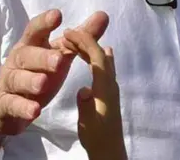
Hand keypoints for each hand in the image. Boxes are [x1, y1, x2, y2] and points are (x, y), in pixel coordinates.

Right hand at [0, 10, 108, 136]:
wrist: (5, 103)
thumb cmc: (37, 71)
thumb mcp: (59, 54)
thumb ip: (80, 38)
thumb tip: (103, 15)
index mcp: (30, 44)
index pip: (35, 29)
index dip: (45, 22)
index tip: (57, 15)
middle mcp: (17, 60)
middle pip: (26, 55)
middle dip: (42, 57)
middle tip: (59, 60)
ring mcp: (9, 82)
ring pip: (17, 79)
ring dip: (30, 81)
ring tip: (43, 84)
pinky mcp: (6, 104)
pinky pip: (13, 104)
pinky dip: (23, 107)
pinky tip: (35, 110)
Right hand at [61, 29, 126, 159]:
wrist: (110, 152)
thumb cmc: (97, 138)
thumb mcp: (88, 125)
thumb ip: (86, 106)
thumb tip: (84, 89)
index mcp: (105, 88)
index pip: (97, 57)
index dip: (84, 41)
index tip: (68, 32)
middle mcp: (111, 84)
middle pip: (101, 55)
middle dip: (85, 40)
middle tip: (67, 34)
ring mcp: (111, 88)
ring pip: (102, 60)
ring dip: (89, 48)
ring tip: (73, 42)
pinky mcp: (109, 93)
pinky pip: (102, 68)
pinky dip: (92, 57)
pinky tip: (90, 58)